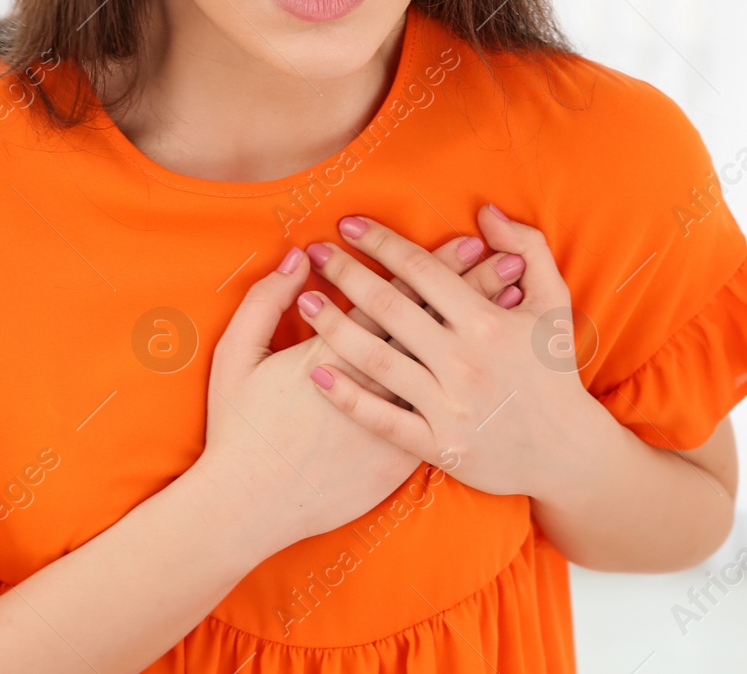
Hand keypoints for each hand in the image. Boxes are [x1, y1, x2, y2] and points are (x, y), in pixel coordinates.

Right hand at [194, 233, 528, 552]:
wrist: (251, 507)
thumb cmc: (238, 431)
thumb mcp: (236, 356)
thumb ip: (264, 302)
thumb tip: (293, 260)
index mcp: (335, 349)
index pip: (394, 294)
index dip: (431, 265)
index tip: (466, 239)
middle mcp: (375, 379)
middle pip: (433, 321)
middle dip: (469, 285)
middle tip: (500, 256)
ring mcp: (393, 419)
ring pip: (448, 360)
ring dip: (480, 329)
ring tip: (509, 303)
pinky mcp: (403, 452)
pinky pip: (447, 407)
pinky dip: (474, 380)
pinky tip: (496, 362)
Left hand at [297, 204, 601, 497]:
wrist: (568, 452)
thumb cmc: (555, 371)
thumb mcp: (554, 302)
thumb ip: (527, 248)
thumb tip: (486, 211)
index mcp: (488, 322)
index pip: (422, 270)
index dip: (380, 242)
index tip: (346, 224)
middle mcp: (464, 361)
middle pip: (390, 307)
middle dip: (346, 274)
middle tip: (314, 252)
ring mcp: (448, 405)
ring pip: (377, 360)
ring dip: (334, 328)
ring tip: (304, 303)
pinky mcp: (437, 444)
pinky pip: (382, 419)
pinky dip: (346, 398)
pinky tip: (315, 374)